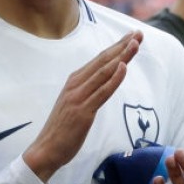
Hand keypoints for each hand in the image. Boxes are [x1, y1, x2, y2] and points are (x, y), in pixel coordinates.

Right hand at [23, 31, 141, 182]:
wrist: (45, 149)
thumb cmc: (61, 130)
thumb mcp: (72, 105)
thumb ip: (85, 92)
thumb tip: (100, 85)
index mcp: (73, 82)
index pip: (98, 60)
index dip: (115, 47)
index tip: (130, 37)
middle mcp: (75, 85)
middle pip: (102, 61)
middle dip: (121, 46)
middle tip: (138, 33)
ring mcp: (78, 97)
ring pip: (104, 72)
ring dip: (121, 56)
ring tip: (135, 43)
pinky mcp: (83, 111)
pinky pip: (102, 92)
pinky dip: (114, 78)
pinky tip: (123, 67)